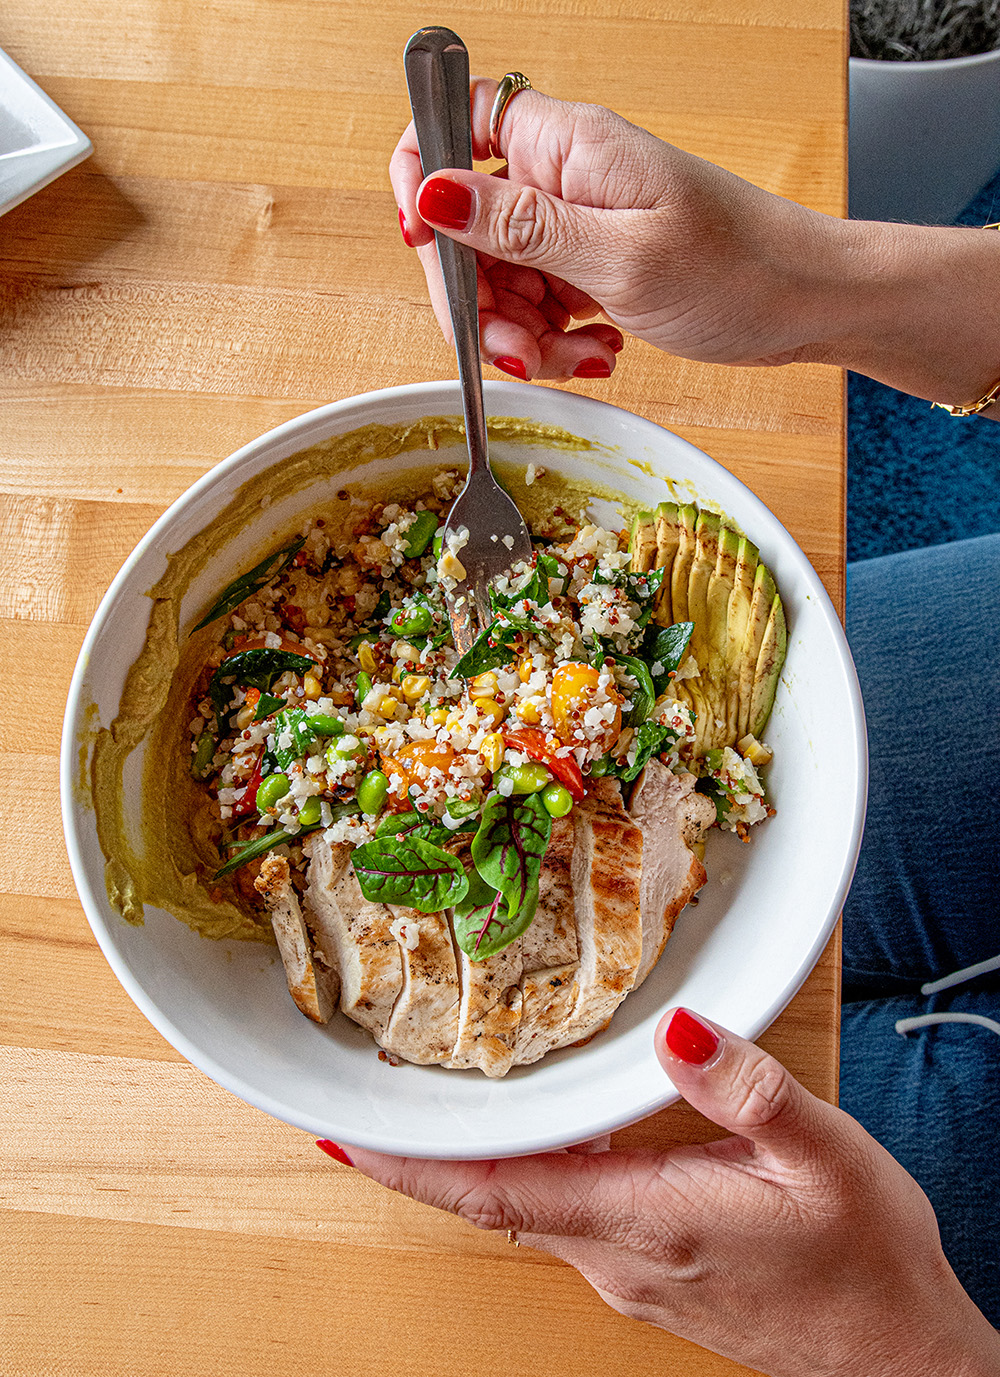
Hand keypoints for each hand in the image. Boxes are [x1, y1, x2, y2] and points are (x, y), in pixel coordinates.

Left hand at [320, 1009, 999, 1376]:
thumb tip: (681, 1029)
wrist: (899, 1361)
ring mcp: (628, 1272)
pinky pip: (561, 1214)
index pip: (494, 1192)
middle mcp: (618, 1257)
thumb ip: (746, 1090)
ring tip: (428, 1099)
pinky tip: (534, 1132)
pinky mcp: (647, 1271)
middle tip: (365, 1089)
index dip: (409, 1166)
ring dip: (469, 1160)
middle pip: (489, 1199)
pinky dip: (525, 1172)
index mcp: (646, 1223)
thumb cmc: (867, 1268)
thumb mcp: (825, 1158)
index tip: (341, 1133)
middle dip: (418, 1153)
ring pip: (522, 1207)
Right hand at [389, 80, 847, 381]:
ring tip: (575, 357)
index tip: (424, 244)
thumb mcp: (621, 255)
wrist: (805, 303)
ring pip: (498, 278)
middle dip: (477, 299)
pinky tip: (595, 351)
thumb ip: (520, 226)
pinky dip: (551, 340)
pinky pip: (536, 305)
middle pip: (465, 225)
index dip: (422, 177)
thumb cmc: (739, 268)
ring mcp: (575, 223)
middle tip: (516, 349)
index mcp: (565, 145)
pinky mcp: (590, 265)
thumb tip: (433, 192)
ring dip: (519, 334)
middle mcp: (562, 176)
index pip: (454, 121)